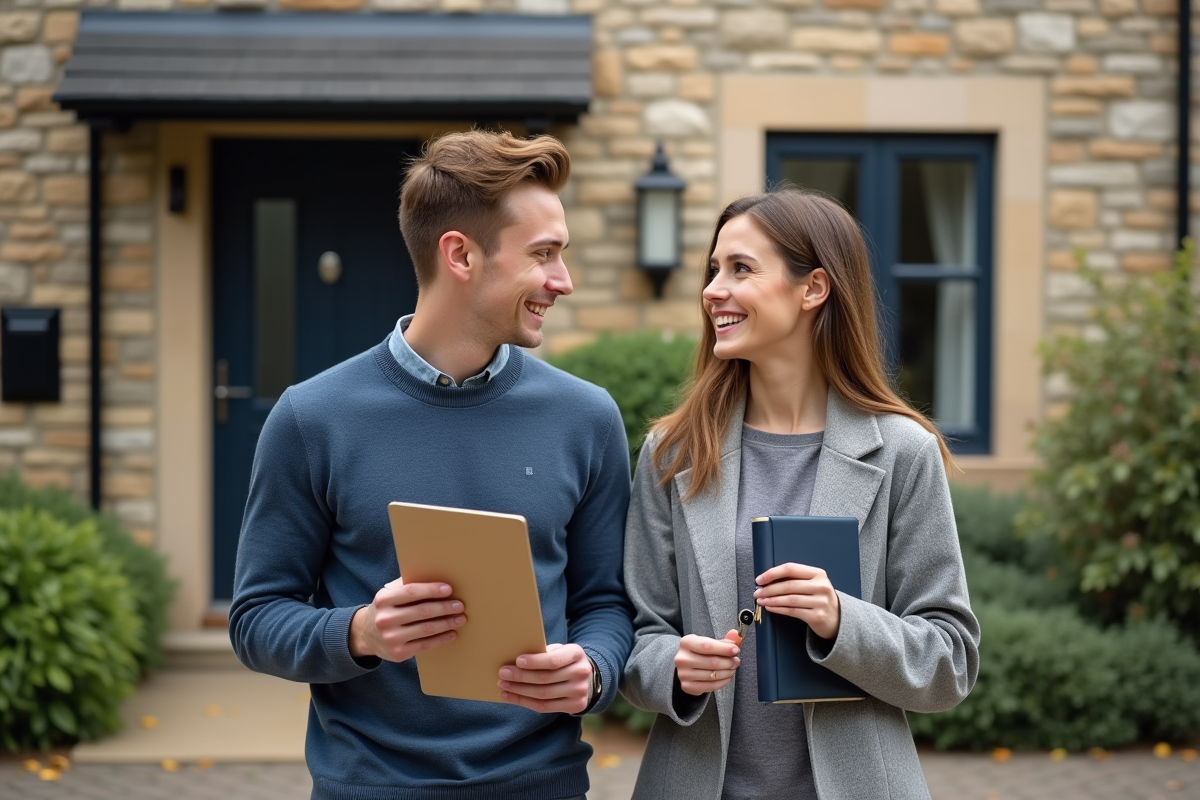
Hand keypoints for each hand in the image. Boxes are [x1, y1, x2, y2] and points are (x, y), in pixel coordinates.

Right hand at [349, 578, 465, 661]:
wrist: (365, 634)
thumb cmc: (386, 609)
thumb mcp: (389, 595)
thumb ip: (406, 586)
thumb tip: (436, 578)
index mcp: (383, 599)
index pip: (411, 592)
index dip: (431, 590)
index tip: (448, 589)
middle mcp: (385, 619)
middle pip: (422, 611)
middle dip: (445, 608)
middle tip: (460, 605)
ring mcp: (391, 638)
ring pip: (426, 629)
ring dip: (447, 623)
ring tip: (460, 619)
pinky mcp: (398, 653)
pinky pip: (425, 645)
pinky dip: (441, 639)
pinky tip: (452, 634)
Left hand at [498, 643, 592, 713]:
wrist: (587, 677)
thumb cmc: (564, 660)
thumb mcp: (558, 650)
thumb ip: (543, 653)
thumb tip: (514, 661)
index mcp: (577, 653)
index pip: (554, 660)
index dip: (534, 662)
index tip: (517, 661)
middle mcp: (581, 673)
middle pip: (545, 678)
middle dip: (521, 677)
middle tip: (502, 673)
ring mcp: (580, 691)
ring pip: (543, 694)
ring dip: (519, 691)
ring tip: (503, 686)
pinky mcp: (576, 706)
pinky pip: (545, 707)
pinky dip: (524, 702)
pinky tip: (511, 696)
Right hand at [674, 631, 741, 695]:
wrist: (685, 667)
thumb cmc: (699, 652)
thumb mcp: (709, 643)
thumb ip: (724, 640)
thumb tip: (736, 635)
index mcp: (686, 642)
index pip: (707, 646)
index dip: (724, 648)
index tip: (736, 650)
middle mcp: (682, 658)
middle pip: (711, 662)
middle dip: (728, 662)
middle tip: (736, 661)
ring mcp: (683, 674)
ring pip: (712, 675)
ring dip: (727, 672)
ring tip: (733, 668)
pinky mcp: (687, 686)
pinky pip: (710, 686)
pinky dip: (723, 682)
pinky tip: (727, 677)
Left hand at [754, 562, 840, 639]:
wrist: (838, 618)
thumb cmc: (819, 599)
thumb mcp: (813, 584)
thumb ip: (795, 579)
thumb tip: (768, 580)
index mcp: (818, 574)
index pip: (791, 569)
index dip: (772, 573)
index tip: (760, 579)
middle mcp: (821, 586)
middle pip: (789, 585)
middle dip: (769, 589)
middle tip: (757, 592)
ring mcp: (820, 601)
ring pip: (789, 599)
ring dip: (771, 600)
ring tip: (761, 601)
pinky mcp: (817, 616)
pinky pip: (793, 611)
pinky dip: (778, 609)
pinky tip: (771, 608)